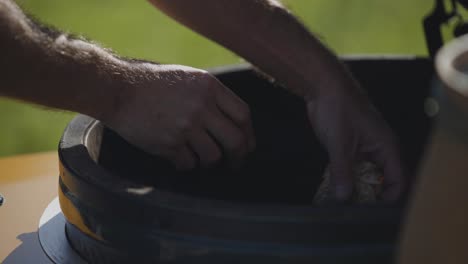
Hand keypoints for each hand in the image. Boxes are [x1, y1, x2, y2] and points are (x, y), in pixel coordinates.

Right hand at [104, 64, 254, 169]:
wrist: (119, 89)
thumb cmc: (154, 83)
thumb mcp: (188, 77)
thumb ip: (211, 95)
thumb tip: (233, 121)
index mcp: (209, 87)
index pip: (243, 115)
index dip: (249, 134)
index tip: (247, 144)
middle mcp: (201, 107)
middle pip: (235, 140)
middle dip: (239, 157)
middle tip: (235, 164)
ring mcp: (185, 126)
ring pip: (213, 157)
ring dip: (209, 162)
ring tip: (201, 159)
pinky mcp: (169, 144)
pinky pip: (189, 164)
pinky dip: (187, 165)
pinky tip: (179, 158)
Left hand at [306, 78, 404, 201]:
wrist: (322, 86)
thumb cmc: (338, 107)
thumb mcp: (340, 144)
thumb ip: (342, 172)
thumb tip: (344, 197)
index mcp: (385, 146)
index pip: (398, 179)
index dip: (388, 197)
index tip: (371, 209)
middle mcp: (378, 147)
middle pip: (380, 179)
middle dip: (368, 193)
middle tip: (352, 206)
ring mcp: (363, 146)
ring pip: (363, 173)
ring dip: (353, 184)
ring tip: (340, 198)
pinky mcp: (349, 144)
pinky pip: (351, 166)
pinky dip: (344, 175)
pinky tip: (332, 184)